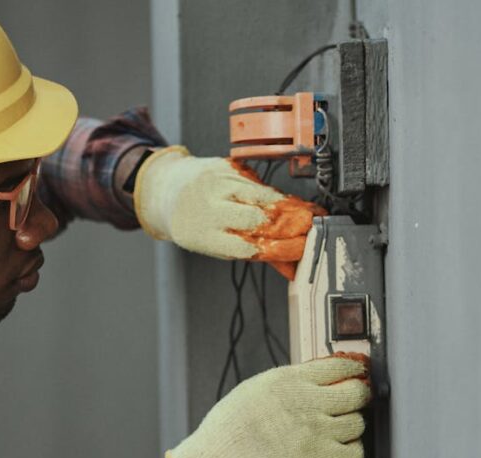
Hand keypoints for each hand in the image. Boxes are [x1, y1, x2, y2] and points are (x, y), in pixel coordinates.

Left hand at [133, 146, 325, 277]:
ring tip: (308, 214)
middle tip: (312, 229)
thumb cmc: (196, 223)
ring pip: (263, 196)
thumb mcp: (218, 245)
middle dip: (290, 225)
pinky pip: (259, 181)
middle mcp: (209, 208)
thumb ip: (255, 253)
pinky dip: (276, 193)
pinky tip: (288, 201)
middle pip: (259, 218)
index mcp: (205, 237)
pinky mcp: (227, 167)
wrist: (169, 188)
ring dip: (290, 207)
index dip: (280, 248)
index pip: (249, 246)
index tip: (302, 249)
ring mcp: (218, 184)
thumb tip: (290, 267)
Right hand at [165, 353, 370, 457]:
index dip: (354, 369)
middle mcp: (308, 402)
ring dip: (351, 426)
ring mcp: (317, 432)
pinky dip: (350, 452)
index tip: (357, 373)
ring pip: (358, 424)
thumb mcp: (259, 386)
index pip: (341, 365)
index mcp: (291, 380)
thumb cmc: (231, 425)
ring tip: (337, 430)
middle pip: (357, 393)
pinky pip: (355, 452)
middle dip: (358, 396)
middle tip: (353, 402)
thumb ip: (291, 382)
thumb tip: (320, 379)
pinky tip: (338, 449)